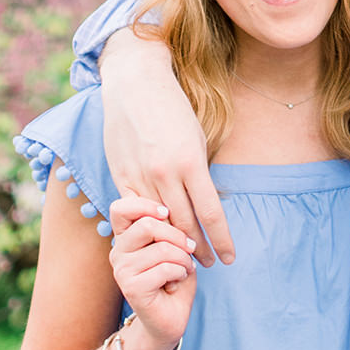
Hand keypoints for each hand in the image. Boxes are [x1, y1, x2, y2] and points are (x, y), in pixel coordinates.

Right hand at [100, 30, 234, 264]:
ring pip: (160, 222)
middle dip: (199, 247)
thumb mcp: (197, 138)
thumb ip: (199, 172)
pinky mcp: (121, 175)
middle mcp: (164, 173)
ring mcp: (139, 175)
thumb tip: (205, 202)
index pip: (211, 213)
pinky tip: (157, 237)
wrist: (135, 85)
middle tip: (210, 264)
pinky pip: (135, 210)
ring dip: (175, 241)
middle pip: (186, 224)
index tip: (229, 257)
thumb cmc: (173, 109)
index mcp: (190, 162)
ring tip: (188, 256)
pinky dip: (148, 226)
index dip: (221, 240)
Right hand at [106, 194, 199, 349]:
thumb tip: (167, 213)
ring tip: (184, 268)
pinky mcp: (131, 287)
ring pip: (161, 249)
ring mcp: (122, 270)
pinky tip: (177, 281)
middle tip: (189, 249)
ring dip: (183, 259)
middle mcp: (118, 251)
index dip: (146, 205)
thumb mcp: (172, 246)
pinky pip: (164, 269)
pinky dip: (180, 273)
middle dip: (177, 235)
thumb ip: (166, 228)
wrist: (169, 319)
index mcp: (125, 237)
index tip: (166, 213)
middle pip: (146, 225)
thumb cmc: (173, 278)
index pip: (121, 208)